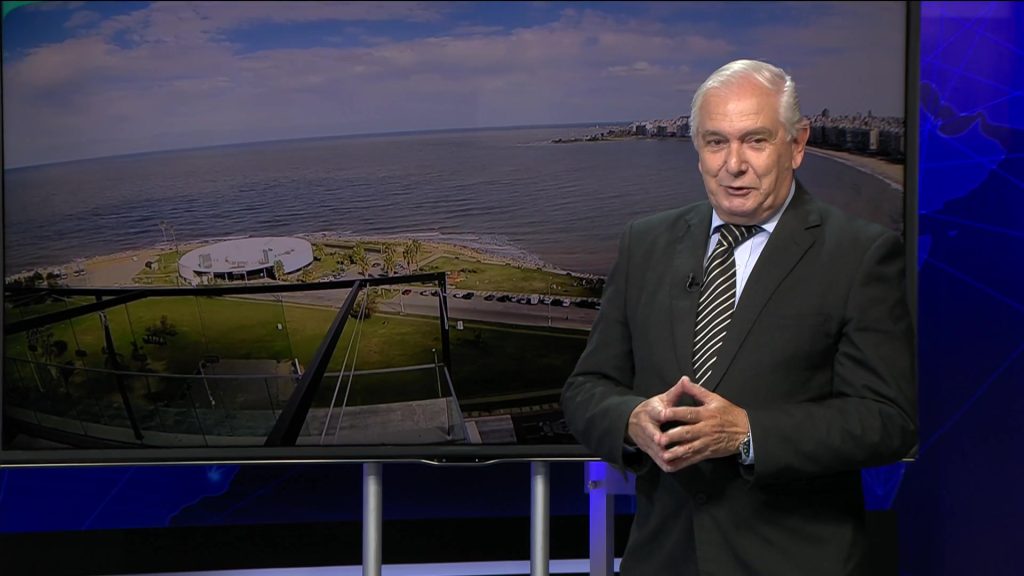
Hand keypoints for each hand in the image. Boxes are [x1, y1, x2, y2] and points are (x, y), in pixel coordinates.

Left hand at [627, 376, 749, 472]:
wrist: (746, 432)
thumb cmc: (730, 414)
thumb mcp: (715, 399)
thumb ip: (697, 391)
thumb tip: (684, 380)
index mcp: (706, 414)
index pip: (688, 413)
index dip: (675, 413)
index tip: (662, 414)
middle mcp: (705, 429)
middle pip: (687, 432)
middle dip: (672, 436)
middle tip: (659, 439)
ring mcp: (706, 442)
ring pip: (689, 448)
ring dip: (675, 452)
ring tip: (663, 454)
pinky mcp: (708, 453)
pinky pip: (693, 458)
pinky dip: (682, 462)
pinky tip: (672, 464)